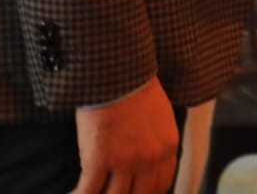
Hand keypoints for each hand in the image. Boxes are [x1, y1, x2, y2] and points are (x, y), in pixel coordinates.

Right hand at [73, 77, 177, 193]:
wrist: (116, 75)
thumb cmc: (135, 88)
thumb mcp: (160, 116)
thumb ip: (158, 142)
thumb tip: (148, 162)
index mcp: (167, 147)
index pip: (162, 184)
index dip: (147, 192)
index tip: (137, 192)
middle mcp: (150, 159)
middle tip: (111, 192)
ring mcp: (125, 162)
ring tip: (90, 193)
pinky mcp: (99, 160)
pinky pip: (89, 191)